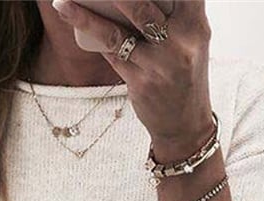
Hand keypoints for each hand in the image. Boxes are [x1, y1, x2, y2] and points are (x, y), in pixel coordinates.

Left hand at [52, 0, 213, 143]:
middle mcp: (183, 39)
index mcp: (196, 21)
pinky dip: (87, 26)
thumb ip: (171, 11)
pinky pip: (110, 48)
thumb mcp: (189, 39)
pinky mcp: (142, 81)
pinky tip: (67, 10)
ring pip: (122, 23)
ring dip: (91, 6)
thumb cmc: (181, 74)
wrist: (186, 126)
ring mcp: (162, 62)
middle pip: (143, 0)